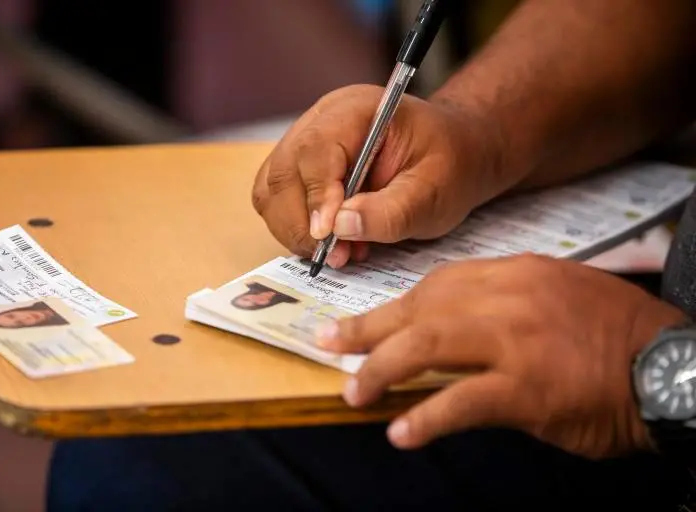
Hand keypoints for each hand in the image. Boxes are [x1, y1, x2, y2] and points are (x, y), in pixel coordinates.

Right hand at [251, 85, 505, 267]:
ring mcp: (305, 142)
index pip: (315, 151)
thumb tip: (340, 227)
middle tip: (336, 255)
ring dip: (295, 229)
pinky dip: (296, 228)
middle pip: (282, 172)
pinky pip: (276, 200)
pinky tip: (332, 240)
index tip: (327, 237)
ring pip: (271, 190)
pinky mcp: (299, 168)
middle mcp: (321, 120)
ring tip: (339, 250)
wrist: (452, 156)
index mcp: (356, 111)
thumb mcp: (435, 193)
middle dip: (302, 223)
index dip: (316, 197)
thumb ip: (391, 211)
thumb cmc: (448, 166)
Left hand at [315, 254, 685, 458]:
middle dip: (368, 331)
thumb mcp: (553, 297)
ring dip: (383, 370)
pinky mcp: (530, 388)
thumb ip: (499, 306)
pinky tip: (402, 433)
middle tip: (331, 346)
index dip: (392, 306)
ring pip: (429, 345)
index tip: (362, 321)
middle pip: (420, 309)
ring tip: (354, 392)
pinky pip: (464, 401)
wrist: (670, 364)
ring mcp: (518, 341)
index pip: (435, 284)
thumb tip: (444, 329)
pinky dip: (428, 417)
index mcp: (513, 274)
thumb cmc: (610, 335)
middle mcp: (509, 297)